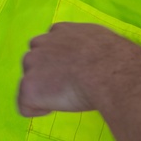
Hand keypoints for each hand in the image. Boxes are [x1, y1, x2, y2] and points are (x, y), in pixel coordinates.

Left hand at [18, 22, 140, 117]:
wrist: (110, 71)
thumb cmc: (115, 57)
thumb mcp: (101, 39)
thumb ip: (88, 44)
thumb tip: (98, 56)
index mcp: (61, 30)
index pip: (49, 44)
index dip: (59, 62)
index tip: (72, 72)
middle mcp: (43, 42)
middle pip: (34, 60)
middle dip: (46, 74)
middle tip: (68, 86)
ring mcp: (33, 63)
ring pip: (29, 81)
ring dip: (42, 90)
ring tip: (65, 97)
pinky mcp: (29, 86)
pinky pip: (25, 105)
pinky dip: (38, 110)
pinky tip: (56, 107)